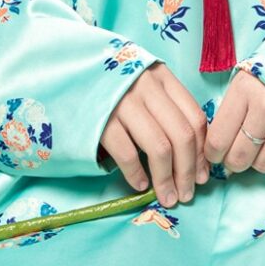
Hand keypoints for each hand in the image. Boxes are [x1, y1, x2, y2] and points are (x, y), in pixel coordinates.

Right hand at [99, 62, 209, 207]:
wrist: (62, 69)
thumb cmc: (109, 84)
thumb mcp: (142, 83)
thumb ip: (165, 106)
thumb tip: (191, 152)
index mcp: (162, 77)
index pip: (195, 117)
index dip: (202, 152)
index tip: (202, 175)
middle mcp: (146, 87)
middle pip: (181, 135)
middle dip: (188, 171)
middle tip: (186, 194)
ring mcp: (123, 103)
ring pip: (159, 147)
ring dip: (166, 179)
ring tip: (167, 197)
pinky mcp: (101, 120)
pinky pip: (127, 154)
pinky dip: (136, 174)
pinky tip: (140, 185)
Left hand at [207, 69, 264, 174]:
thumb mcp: (240, 87)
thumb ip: (225, 115)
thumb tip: (213, 152)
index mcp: (244, 91)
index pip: (218, 140)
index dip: (212, 154)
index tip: (214, 153)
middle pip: (239, 158)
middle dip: (232, 162)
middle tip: (234, 153)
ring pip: (263, 164)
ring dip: (256, 160)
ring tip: (257, 145)